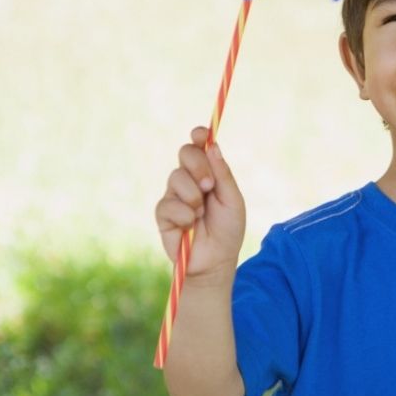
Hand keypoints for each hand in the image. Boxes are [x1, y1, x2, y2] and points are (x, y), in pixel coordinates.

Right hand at [154, 126, 245, 283]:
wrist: (215, 261)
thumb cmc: (227, 231)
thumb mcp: (232, 201)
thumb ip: (223, 175)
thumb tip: (213, 146)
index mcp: (208, 173)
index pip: (199, 146)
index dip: (199, 136)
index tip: (202, 134)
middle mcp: (189, 180)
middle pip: (184, 152)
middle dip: (198, 166)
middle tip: (209, 185)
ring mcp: (174, 195)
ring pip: (176, 177)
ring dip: (193, 196)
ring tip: (201, 214)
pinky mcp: (163, 213)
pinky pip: (168, 203)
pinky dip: (183, 215)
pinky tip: (189, 226)